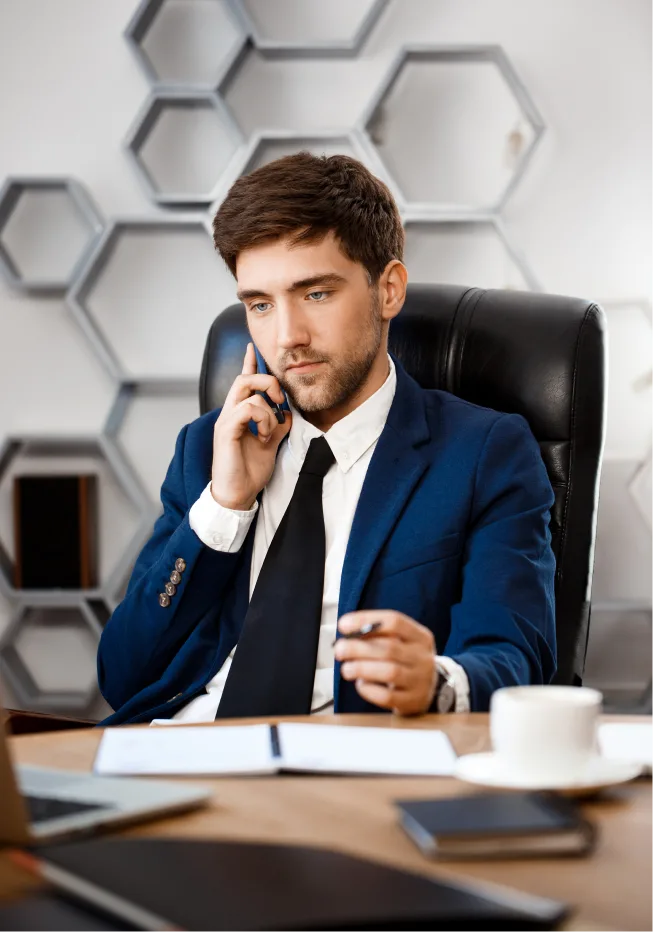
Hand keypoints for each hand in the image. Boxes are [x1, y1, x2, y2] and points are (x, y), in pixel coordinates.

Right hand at [211, 343, 290, 510]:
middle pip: (244, 379)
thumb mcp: (270, 444)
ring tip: (269, 433)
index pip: (243, 382)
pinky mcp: (226, 430)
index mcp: (238, 414)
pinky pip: (248, 409)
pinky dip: (262, 420)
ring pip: (250, 393)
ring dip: (268, 412)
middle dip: (268, 382)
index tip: (252, 347)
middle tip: (281, 400)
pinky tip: (263, 437)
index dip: (248, 364)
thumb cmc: (249, 471)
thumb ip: (277, 426)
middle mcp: (229, 413)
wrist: (238, 494)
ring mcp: (226, 420)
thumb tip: (288, 414)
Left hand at [334, 610, 437, 715]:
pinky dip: (368, 689)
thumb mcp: (402, 642)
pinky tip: (361, 684)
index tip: (343, 625)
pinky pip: (387, 697)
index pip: (394, 621)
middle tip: (339, 649)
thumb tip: (347, 629)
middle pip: (389, 648)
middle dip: (358, 648)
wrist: (430, 690)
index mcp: (421, 637)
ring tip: (346, 669)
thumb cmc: (406, 661)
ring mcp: (420, 681)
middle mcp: (423, 657)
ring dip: (361, 668)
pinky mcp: (412, 702)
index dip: (366, 621)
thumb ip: (379, 634)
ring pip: (390, 672)